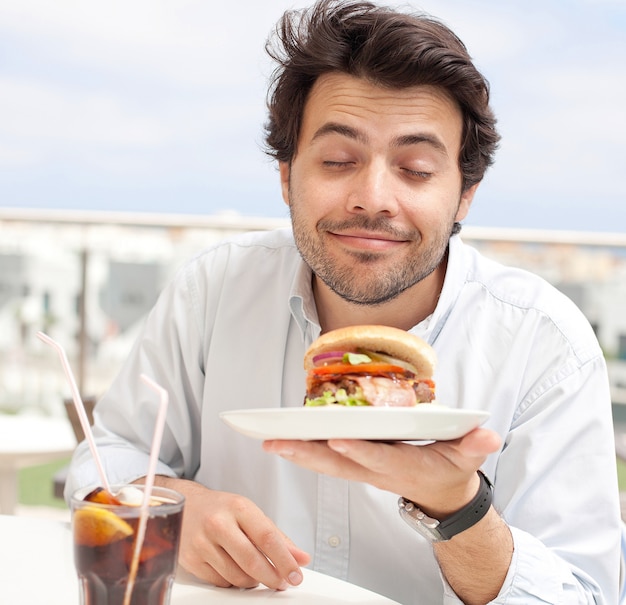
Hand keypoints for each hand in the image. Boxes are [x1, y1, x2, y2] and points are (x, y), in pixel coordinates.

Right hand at [150, 477, 310, 589]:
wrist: (186, 505)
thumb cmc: (221, 509)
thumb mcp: (250, 513)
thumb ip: (276, 536)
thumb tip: (300, 558)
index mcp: (238, 507)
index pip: (267, 537)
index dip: (285, 560)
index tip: (295, 574)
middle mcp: (218, 523)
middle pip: (252, 561)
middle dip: (272, 577)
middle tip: (282, 582)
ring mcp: (202, 542)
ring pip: (237, 576)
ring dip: (253, 581)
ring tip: (257, 573)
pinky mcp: (191, 560)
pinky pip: (221, 582)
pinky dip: (233, 581)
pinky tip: (236, 570)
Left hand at [263, 428, 500, 517]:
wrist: (440, 493)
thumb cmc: (450, 469)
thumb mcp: (467, 457)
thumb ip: (474, 446)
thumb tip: (486, 436)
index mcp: (403, 467)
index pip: (378, 459)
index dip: (359, 452)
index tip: (337, 442)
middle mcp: (375, 470)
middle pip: (338, 464)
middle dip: (308, 454)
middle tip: (278, 442)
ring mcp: (362, 469)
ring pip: (325, 463)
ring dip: (297, 452)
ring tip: (269, 440)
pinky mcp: (355, 464)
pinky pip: (324, 459)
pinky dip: (303, 450)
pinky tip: (283, 439)